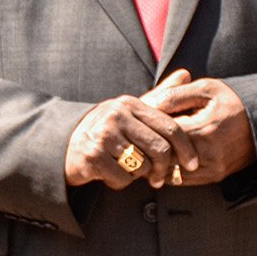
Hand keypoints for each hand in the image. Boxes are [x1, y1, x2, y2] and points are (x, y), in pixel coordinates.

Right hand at [64, 94, 199, 189]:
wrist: (64, 144)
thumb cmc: (106, 129)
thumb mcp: (130, 110)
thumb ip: (159, 95)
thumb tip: (186, 73)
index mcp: (128, 104)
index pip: (170, 127)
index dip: (186, 148)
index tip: (192, 164)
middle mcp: (115, 116)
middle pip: (160, 150)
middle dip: (164, 169)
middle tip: (161, 179)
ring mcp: (102, 135)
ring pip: (143, 167)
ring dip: (139, 175)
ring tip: (127, 169)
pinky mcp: (92, 156)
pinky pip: (123, 179)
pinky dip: (120, 182)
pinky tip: (110, 174)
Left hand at [141, 75, 256, 183]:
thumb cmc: (232, 100)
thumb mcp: (204, 89)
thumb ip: (174, 95)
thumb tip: (145, 104)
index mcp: (204, 130)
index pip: (161, 134)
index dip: (146, 126)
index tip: (137, 118)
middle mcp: (208, 155)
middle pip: (163, 156)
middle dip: (149, 145)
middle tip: (136, 135)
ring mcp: (213, 169)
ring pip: (170, 172)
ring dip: (156, 161)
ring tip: (147, 145)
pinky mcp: (215, 177)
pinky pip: (182, 180)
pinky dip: (169, 169)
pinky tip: (162, 155)